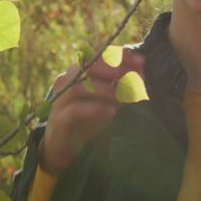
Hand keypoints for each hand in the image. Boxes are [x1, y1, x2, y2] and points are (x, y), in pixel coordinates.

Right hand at [40, 49, 144, 173]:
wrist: (67, 144)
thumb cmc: (89, 117)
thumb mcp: (110, 100)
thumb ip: (123, 86)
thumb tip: (141, 72)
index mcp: (80, 72)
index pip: (98, 55)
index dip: (119, 56)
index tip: (141, 61)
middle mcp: (67, 80)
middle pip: (87, 66)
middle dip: (114, 68)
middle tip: (134, 76)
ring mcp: (60, 99)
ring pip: (79, 86)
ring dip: (105, 90)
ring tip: (123, 97)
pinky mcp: (58, 119)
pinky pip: (75, 110)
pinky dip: (95, 109)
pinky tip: (111, 112)